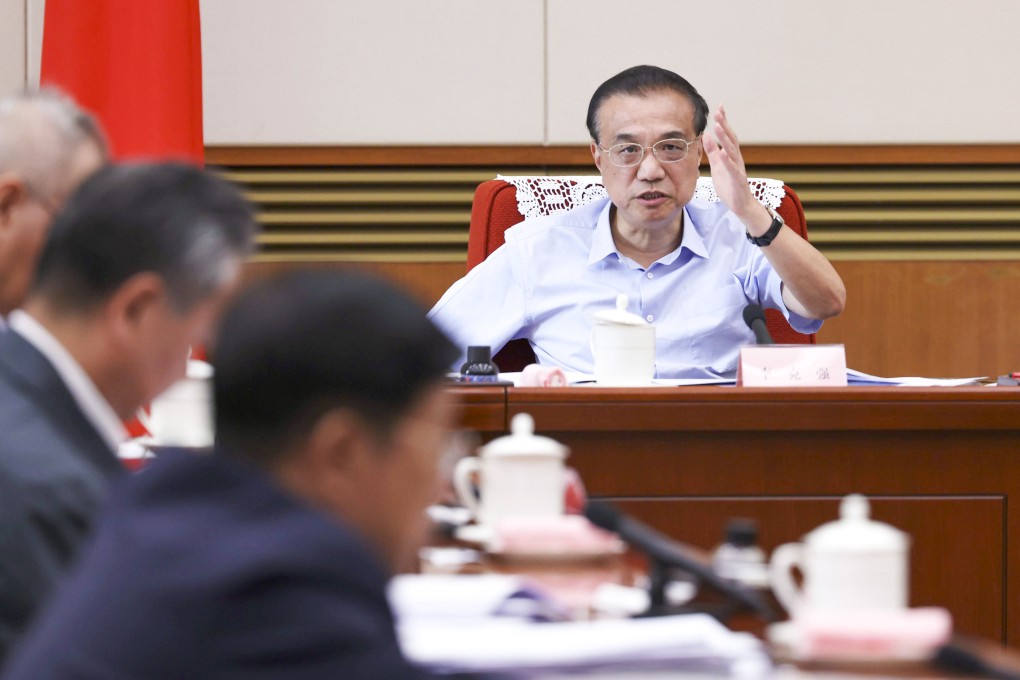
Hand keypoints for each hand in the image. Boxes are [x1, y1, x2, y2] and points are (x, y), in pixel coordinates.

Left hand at [703, 105, 762, 224]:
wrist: (740, 205)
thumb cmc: (729, 185)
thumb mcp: (717, 166)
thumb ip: (712, 151)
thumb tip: (706, 135)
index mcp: (731, 154)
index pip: (727, 135)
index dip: (724, 121)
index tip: (719, 107)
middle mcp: (736, 158)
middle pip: (731, 138)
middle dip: (725, 125)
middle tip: (718, 112)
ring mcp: (738, 168)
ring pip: (732, 151)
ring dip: (725, 138)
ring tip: (718, 127)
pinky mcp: (738, 180)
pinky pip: (733, 169)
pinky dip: (728, 160)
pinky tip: (723, 152)